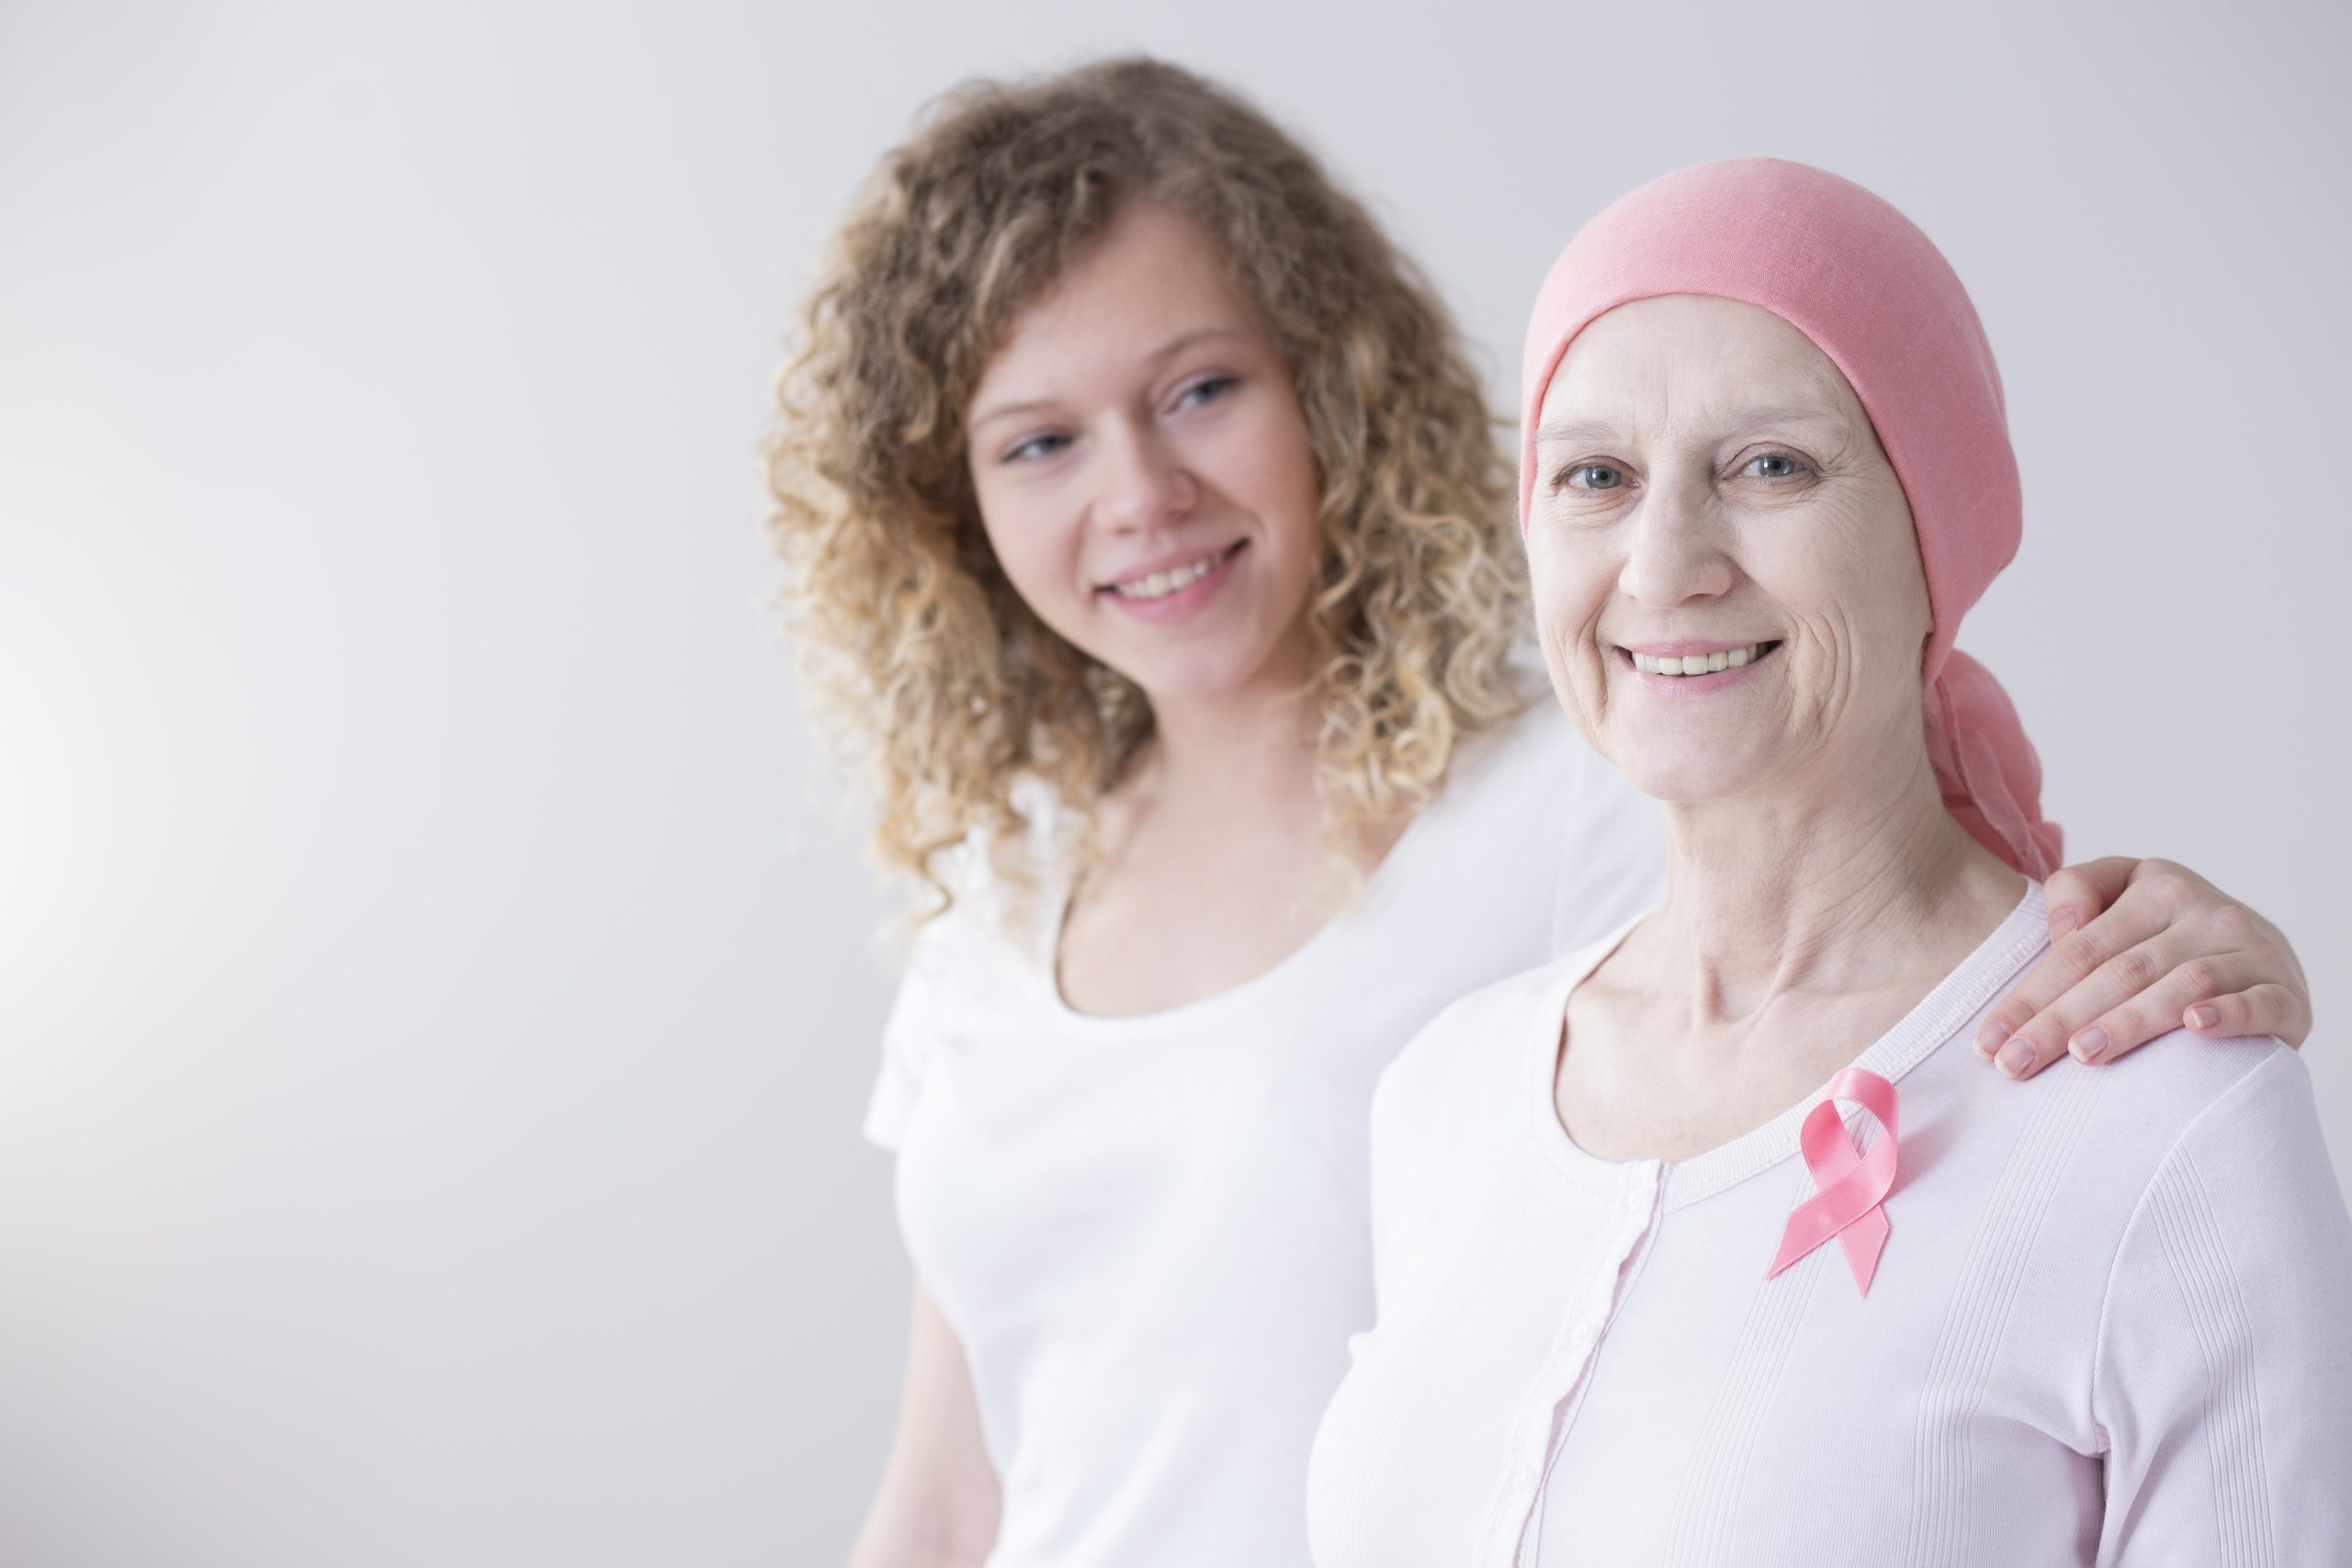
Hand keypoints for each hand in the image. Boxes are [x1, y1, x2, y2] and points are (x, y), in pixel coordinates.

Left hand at [1974, 857, 2311, 1078]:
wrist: (2266, 955)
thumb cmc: (2170, 934)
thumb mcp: (2124, 894)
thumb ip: (2078, 891)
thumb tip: (2061, 927)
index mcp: (2155, 886)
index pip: (2079, 948)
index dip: (2030, 995)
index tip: (1988, 1043)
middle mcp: (2207, 912)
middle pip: (2121, 970)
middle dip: (2061, 1020)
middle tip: (2016, 1064)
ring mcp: (2253, 951)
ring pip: (2183, 984)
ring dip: (2131, 1021)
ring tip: (2082, 1054)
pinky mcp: (2288, 992)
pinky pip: (2260, 1002)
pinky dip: (2230, 1015)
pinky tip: (2196, 1029)